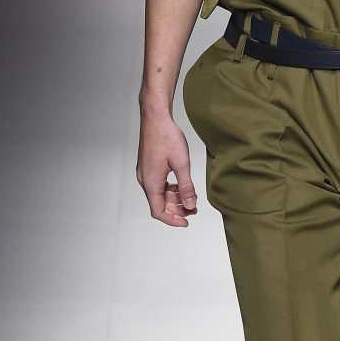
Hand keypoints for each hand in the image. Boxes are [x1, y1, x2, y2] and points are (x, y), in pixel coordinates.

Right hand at [136, 112, 197, 226]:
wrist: (156, 117)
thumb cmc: (167, 137)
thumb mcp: (182, 164)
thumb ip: (186, 187)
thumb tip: (190, 205)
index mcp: (151, 182)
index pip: (158, 211)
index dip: (172, 220)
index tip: (186, 222)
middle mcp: (145, 180)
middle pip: (159, 204)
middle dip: (176, 209)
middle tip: (194, 209)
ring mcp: (146, 173)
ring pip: (160, 194)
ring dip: (174, 199)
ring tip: (191, 199)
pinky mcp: (149, 166)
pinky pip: (159, 184)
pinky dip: (171, 189)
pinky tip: (182, 186)